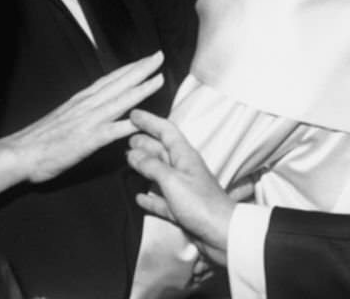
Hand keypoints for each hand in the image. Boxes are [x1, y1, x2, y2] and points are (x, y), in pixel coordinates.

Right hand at [0, 52, 164, 199]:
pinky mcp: (88, 139)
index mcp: (81, 99)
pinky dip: (128, 124)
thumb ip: (81, 111)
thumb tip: (95, 108)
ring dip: (141, 89)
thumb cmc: (40, 139)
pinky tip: (142, 121)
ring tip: (158, 78)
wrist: (21, 152)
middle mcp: (87, 104)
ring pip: (120, 101)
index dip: (129, 68)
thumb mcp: (64, 117)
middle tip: (159, 56)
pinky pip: (112, 131)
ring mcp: (89, 121)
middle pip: (119, 83)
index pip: (110, 79)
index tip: (145, 59)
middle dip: (140, 69)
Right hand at [126, 109, 236, 266]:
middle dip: (145, 142)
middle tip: (127, 139)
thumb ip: (151, 166)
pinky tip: (140, 198)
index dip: (149, 121)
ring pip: (160, 173)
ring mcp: (183, 189)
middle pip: (162, 150)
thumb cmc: (201, 203)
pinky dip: (150, 197)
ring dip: (145, 166)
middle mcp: (184, 169)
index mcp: (185, 156)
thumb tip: (133, 154)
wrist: (223, 234)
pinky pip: (162, 199)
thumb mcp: (172, 180)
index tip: (133, 115)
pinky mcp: (182, 209)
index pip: (166, 130)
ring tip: (130, 161)